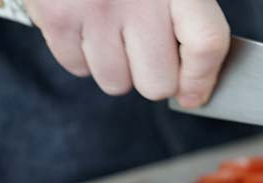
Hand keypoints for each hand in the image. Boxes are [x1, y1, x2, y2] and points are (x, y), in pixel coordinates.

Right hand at [24, 0, 229, 107]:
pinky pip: (78, 68)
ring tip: (114, 33)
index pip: (206, 44)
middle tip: (147, 52)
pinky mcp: (56, 16)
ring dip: (118, 68)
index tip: (194, 94)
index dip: (201, 79)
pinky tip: (89, 27)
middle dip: (155, 76)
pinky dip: (84, 56)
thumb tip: (195, 84)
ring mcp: (95, 9)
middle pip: (158, 82)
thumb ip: (192, 19)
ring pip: (117, 83)